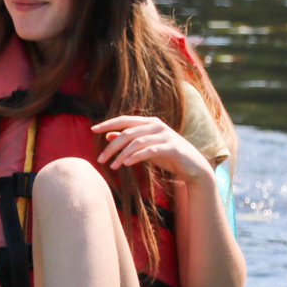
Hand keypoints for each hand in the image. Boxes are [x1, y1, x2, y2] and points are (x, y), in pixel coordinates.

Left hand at [90, 115, 211, 185]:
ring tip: (113, 166)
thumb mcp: (146, 147)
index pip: (125, 120)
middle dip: (112, 146)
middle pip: (127, 132)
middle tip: (100, 159)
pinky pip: (150, 150)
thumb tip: (109, 135)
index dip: (108, 123)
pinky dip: (137, 156)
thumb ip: (130, 140)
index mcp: (150, 122)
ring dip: (122, 155)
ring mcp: (166, 136)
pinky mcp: (172, 148)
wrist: (193, 167)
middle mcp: (157, 126)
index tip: (93, 130)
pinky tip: (127, 164)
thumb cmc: (168, 155)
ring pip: (137, 142)